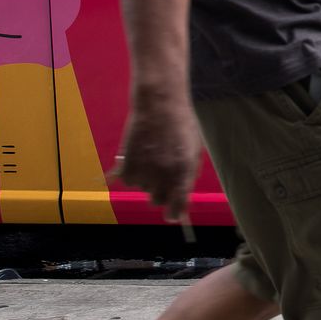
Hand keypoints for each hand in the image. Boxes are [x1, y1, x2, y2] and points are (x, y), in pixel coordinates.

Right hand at [110, 98, 202, 221]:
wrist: (159, 104)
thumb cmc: (180, 125)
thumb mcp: (193, 150)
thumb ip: (188, 175)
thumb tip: (183, 196)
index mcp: (184, 172)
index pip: (178, 206)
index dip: (175, 214)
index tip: (172, 215)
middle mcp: (164, 176)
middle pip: (158, 200)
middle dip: (160, 193)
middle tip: (161, 176)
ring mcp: (145, 171)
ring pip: (143, 188)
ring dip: (147, 178)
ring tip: (152, 154)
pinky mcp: (127, 164)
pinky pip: (128, 180)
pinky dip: (132, 172)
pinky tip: (139, 155)